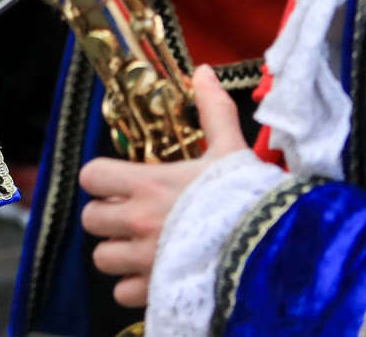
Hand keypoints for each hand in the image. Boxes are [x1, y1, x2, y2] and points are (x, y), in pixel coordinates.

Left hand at [79, 65, 247, 307]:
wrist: (274, 250)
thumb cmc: (249, 199)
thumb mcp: (232, 150)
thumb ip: (213, 111)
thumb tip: (203, 73)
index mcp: (148, 184)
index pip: (91, 176)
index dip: (102, 179)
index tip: (122, 182)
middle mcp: (137, 222)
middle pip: (91, 218)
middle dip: (108, 218)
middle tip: (133, 217)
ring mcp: (144, 260)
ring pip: (102, 258)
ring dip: (118, 255)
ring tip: (144, 248)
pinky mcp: (155, 291)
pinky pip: (121, 293)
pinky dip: (134, 288)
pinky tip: (156, 277)